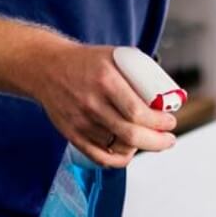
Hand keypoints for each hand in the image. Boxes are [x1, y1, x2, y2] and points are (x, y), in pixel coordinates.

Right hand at [29, 43, 176, 167]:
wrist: (45, 67)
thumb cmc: (84, 61)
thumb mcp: (114, 56)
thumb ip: (138, 72)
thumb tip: (167, 92)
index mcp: (106, 81)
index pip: (138, 112)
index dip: (159, 123)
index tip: (170, 122)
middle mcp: (92, 103)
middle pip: (131, 135)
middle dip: (157, 141)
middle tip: (168, 139)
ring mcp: (81, 121)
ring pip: (117, 148)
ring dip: (140, 148)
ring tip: (149, 141)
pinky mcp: (72, 134)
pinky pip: (98, 157)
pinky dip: (117, 160)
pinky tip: (128, 152)